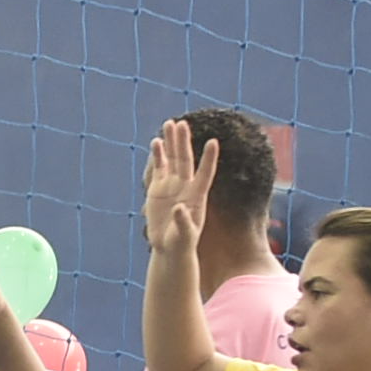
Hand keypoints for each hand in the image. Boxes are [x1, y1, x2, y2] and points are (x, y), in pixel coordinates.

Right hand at [144, 117, 214, 260]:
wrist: (170, 247)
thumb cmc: (182, 243)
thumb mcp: (185, 236)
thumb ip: (183, 222)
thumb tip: (179, 208)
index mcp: (197, 195)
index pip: (205, 173)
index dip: (208, 159)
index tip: (213, 142)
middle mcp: (185, 186)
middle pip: (185, 159)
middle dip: (182, 142)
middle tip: (182, 124)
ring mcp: (171, 185)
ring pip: (171, 159)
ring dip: (170, 143)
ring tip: (169, 124)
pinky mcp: (158, 189)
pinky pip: (158, 168)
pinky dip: (157, 155)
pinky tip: (156, 142)